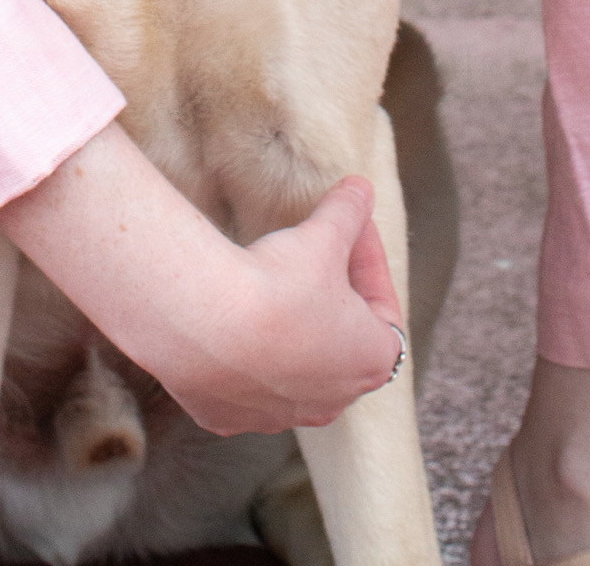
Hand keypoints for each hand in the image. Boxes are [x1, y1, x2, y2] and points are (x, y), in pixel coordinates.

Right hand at [0, 122, 402, 434]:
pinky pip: (241, 386)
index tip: (340, 216)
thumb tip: (364, 173)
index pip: (382, 308)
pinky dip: (236, 354)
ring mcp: (275, 413)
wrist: (206, 324)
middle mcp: (327, 395)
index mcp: (367, 355)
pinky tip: (215, 313)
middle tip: (298, 249)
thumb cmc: (273, 274)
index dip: (362, 256)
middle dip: (325, 296)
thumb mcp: (324, 225)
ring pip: (290, 369)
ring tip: (251, 274)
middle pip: (338, 343)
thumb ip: (347, 203)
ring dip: (278, 326)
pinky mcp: (224, 415)